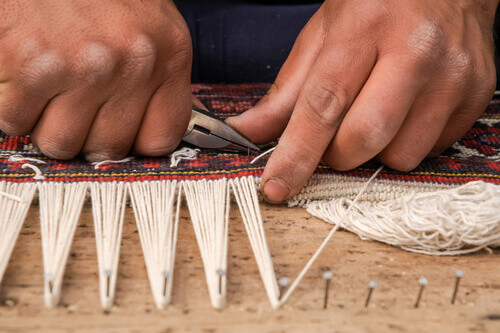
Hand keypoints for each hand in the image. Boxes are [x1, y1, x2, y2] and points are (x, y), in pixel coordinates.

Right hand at [0, 0, 191, 160]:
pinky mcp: (30, 63)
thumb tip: (172, 129)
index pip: (161, 138)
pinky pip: (16, 119)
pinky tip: (24, 75)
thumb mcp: (152, 26)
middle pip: (108, 147)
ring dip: (47, 123)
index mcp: (169, 53)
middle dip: (87, 133)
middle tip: (74, 102)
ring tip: (48, 85)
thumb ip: (161, 79)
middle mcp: (131, 62)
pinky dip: (14, 105)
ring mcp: (81, 64)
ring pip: (61, 142)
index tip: (120, 130)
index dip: (135, 141)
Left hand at [227, 0, 497, 201]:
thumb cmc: (377, 6)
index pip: (324, 104)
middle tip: (334, 137)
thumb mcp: (323, 35)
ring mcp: (455, 75)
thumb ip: (286, 90)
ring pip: (402, 155)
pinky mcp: (478, 95)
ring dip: (377, 150)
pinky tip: (407, 111)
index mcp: (367, 27)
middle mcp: (416, 51)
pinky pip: (433, 150)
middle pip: (365, 138)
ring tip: (376, 114)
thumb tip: (248, 132)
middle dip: (338, 155)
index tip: (275, 185)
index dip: (296, 153)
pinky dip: (408, 141)